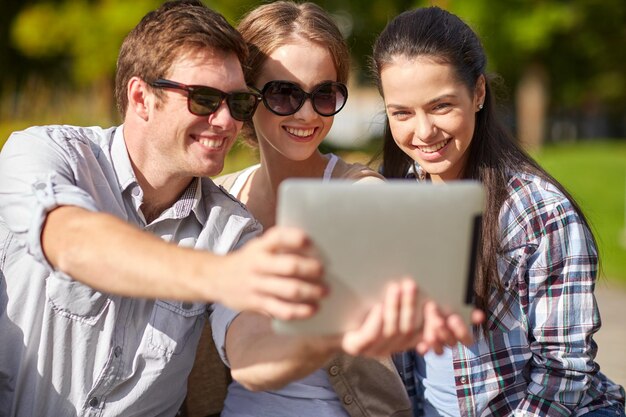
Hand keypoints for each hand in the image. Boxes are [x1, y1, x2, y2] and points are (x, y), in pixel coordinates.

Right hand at [213, 227, 326, 319]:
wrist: (215, 279)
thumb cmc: (247, 261)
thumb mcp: (258, 247)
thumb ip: (279, 247)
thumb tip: (315, 249)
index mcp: (260, 247)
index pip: (277, 238)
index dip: (294, 238)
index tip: (309, 240)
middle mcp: (258, 265)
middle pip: (288, 266)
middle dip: (310, 269)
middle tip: (323, 271)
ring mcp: (257, 285)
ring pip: (289, 290)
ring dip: (311, 291)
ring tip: (324, 292)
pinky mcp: (257, 304)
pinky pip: (282, 310)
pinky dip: (300, 311)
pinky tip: (312, 309)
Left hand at [335, 278, 483, 356]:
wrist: (329, 322)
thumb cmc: (363, 305)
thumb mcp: (390, 301)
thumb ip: (410, 295)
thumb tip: (440, 279)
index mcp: (405, 338)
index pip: (427, 334)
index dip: (437, 323)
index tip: (439, 306)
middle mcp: (392, 346)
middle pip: (409, 329)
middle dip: (411, 306)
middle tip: (411, 284)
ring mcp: (374, 348)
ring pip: (391, 330)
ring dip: (395, 307)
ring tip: (395, 287)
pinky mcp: (356, 347)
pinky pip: (371, 335)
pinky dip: (376, 321)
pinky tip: (378, 306)